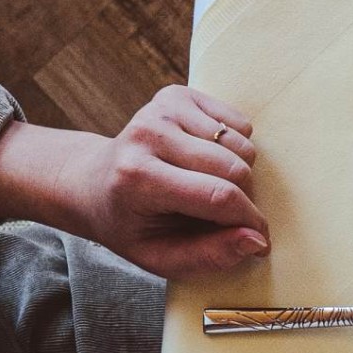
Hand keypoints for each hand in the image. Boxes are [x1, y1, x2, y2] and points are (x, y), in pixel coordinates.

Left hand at [0, 85, 270, 278]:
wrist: (91, 182)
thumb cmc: (131, 225)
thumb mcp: (159, 257)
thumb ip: (209, 255)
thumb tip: (257, 241)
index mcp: (138, 177)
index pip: (219, 196)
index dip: (251, 221)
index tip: (261, 241)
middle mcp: (148, 134)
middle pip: (236, 169)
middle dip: (245, 199)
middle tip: (227, 216)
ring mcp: (163, 109)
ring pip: (243, 146)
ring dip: (241, 173)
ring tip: (210, 185)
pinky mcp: (178, 95)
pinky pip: (240, 124)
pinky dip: (236, 148)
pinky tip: (207, 159)